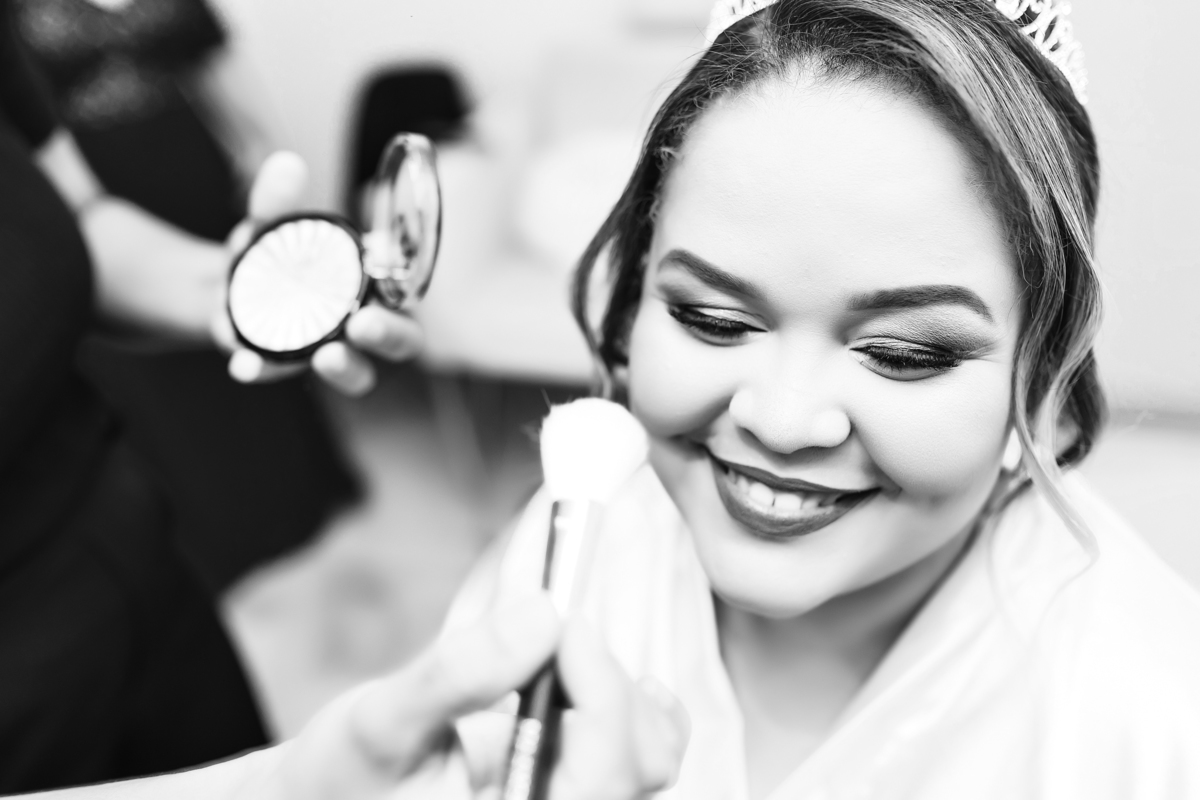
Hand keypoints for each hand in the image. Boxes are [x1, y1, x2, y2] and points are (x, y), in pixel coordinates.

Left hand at [213, 152, 422, 395]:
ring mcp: (330, 352)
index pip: (406, 298)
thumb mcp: (271, 223)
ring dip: (346, 369)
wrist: (226, 285)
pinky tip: (243, 365)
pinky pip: (278, 374)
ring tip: (326, 357)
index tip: (381, 269)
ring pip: (356, 374)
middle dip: (388, 336)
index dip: (403, 292)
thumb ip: (278, 201)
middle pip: (400, 343)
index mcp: (377, 287)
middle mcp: (364, 326)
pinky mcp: (283, 366)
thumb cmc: (275, 252)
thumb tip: (287, 164)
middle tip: (364, 326)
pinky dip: (261, 369)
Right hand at [245, 594, 688, 799]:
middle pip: (639, 759)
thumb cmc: (339, 782)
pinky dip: (615, 693)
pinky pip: (632, 747)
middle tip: (552, 621)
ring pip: (648, 751)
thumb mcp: (376, 726)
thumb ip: (456, 677)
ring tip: (554, 643)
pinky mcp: (570, 785)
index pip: (603, 775)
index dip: (600, 689)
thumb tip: (543, 614)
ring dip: (611, 681)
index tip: (563, 618)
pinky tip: (574, 665)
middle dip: (602, 676)